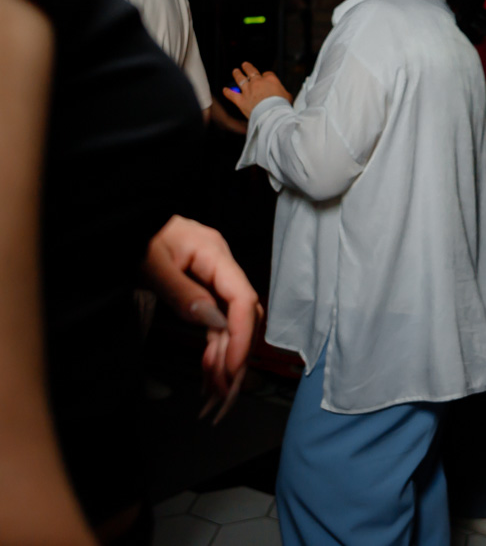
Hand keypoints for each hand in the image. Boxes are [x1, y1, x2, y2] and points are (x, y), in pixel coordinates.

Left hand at [141, 216, 262, 424]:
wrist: (115, 220)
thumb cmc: (130, 232)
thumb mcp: (150, 263)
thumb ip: (183, 292)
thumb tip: (213, 321)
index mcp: (214, 252)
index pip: (242, 298)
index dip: (242, 336)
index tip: (231, 367)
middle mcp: (219, 264)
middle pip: (243, 315)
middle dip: (236, 354)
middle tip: (224, 391)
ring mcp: (211, 276)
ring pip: (231, 322)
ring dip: (225, 357)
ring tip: (214, 390)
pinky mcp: (200, 287)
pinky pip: (215, 321)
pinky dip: (213, 347)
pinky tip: (210, 370)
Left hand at [221, 61, 290, 118]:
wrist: (272, 115)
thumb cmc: (282, 106)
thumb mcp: (287, 97)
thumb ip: (283, 93)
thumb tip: (284, 94)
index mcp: (270, 80)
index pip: (267, 74)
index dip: (266, 76)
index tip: (266, 78)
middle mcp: (257, 83)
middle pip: (251, 71)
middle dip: (247, 67)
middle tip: (245, 65)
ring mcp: (248, 91)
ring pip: (240, 79)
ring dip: (237, 74)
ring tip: (235, 71)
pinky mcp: (241, 100)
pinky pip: (232, 95)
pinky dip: (227, 92)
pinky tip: (225, 90)